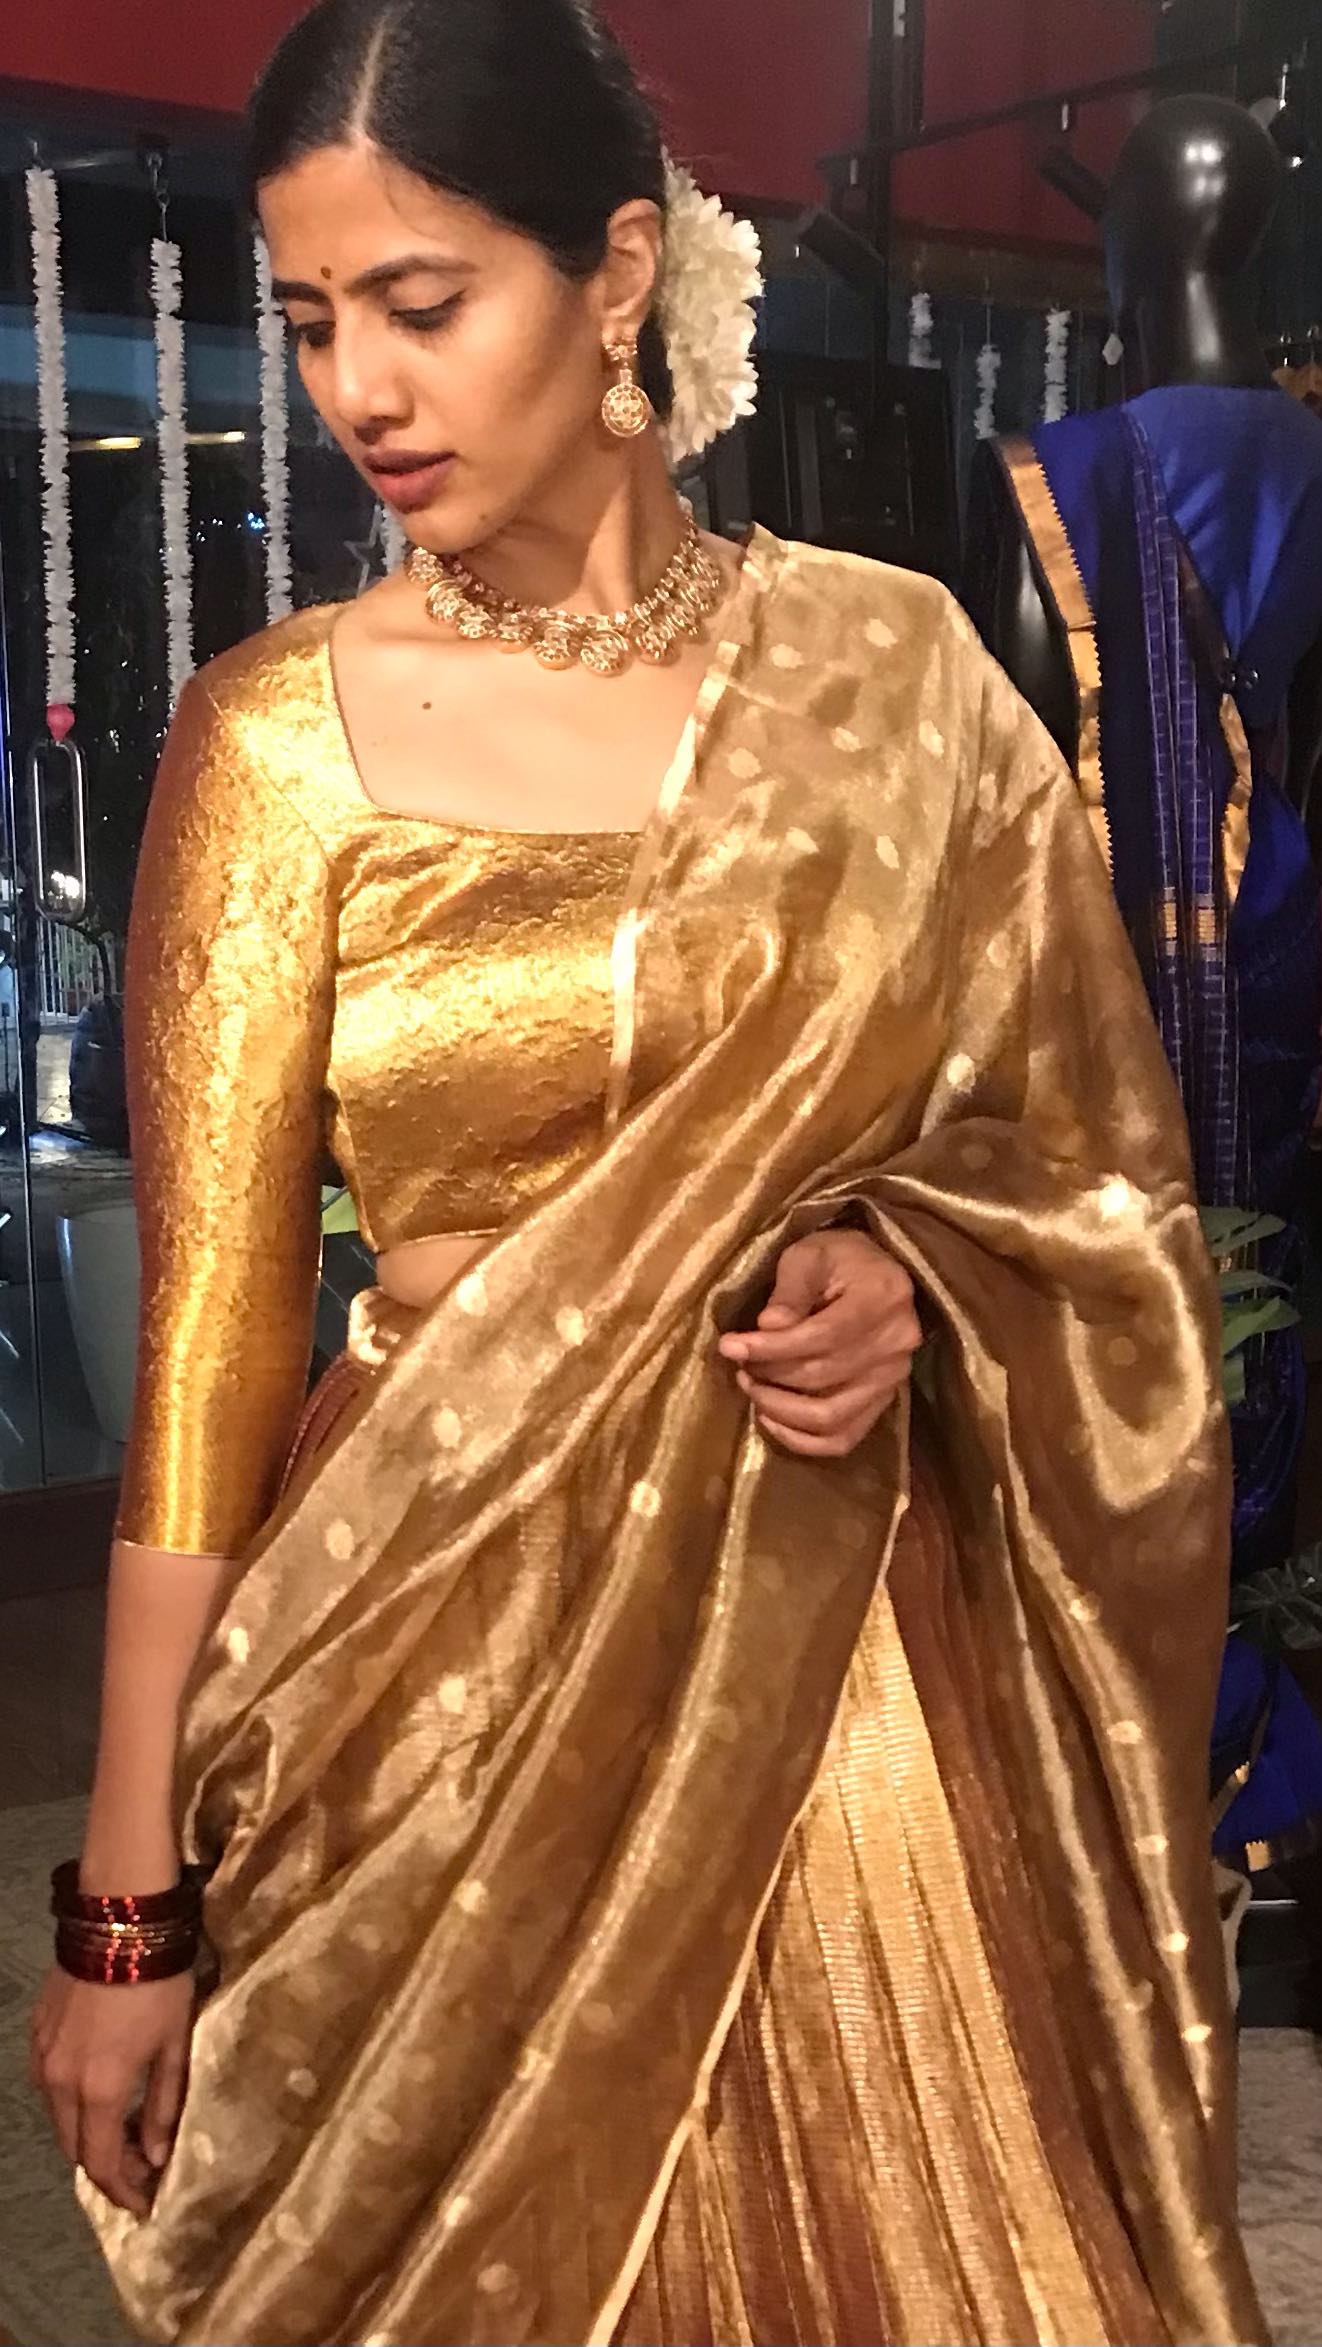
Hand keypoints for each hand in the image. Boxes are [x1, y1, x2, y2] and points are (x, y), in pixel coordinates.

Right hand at [31, 1965, 195, 2216]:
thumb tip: (155, 2156)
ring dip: (86, 2135)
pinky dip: (71, 2104)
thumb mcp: (174, 2045)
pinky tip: (98, 2094)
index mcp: (99, 2090)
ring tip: (121, 2133)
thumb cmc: (158, 1983)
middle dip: (105, 2167)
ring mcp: (43, 2058)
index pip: (101, 2163)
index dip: (122, 2190)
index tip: (144, 2203)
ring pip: (58, 2119)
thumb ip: (163, 2106)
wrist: (119, 1922)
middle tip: (138, 2171)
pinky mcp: (37, 2034)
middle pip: (74, 2148)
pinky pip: (49, 2086)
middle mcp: (60, 2083)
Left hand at [718, 1227, 920, 1458]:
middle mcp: (897, 1343)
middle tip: (738, 1364)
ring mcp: (895, 1377)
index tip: (730, 1347)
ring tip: (751, 1388)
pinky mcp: (885, 1401)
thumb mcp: (808, 1256)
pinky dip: (803, 1439)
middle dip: (769, 1374)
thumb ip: (789, 1292)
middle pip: (822, 1376)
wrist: (876, 1273)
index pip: (822, 1336)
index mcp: (883, 1296)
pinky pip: (843, 1438)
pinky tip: (771, 1419)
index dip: (772, 1348)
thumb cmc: (838, 1258)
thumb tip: (768, 1329)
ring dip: (781, 1409)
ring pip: (831, 1416)